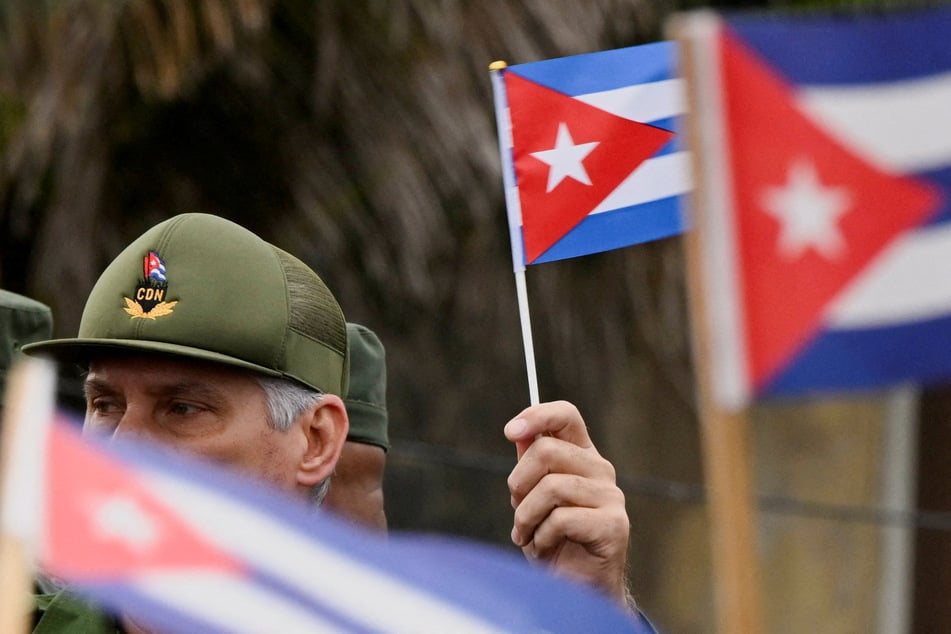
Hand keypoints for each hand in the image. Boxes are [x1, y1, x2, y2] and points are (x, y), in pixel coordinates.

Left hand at [505, 401, 631, 606]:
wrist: (574, 589)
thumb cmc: (553, 541)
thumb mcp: (532, 499)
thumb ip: (529, 465)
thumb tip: (519, 432)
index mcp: (582, 457)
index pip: (567, 416)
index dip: (537, 415)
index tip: (510, 431)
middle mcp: (600, 471)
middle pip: (547, 450)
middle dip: (518, 482)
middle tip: (516, 508)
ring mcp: (611, 497)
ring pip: (551, 487)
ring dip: (526, 516)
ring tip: (526, 534)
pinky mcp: (614, 526)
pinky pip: (562, 519)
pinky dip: (542, 536)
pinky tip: (544, 547)